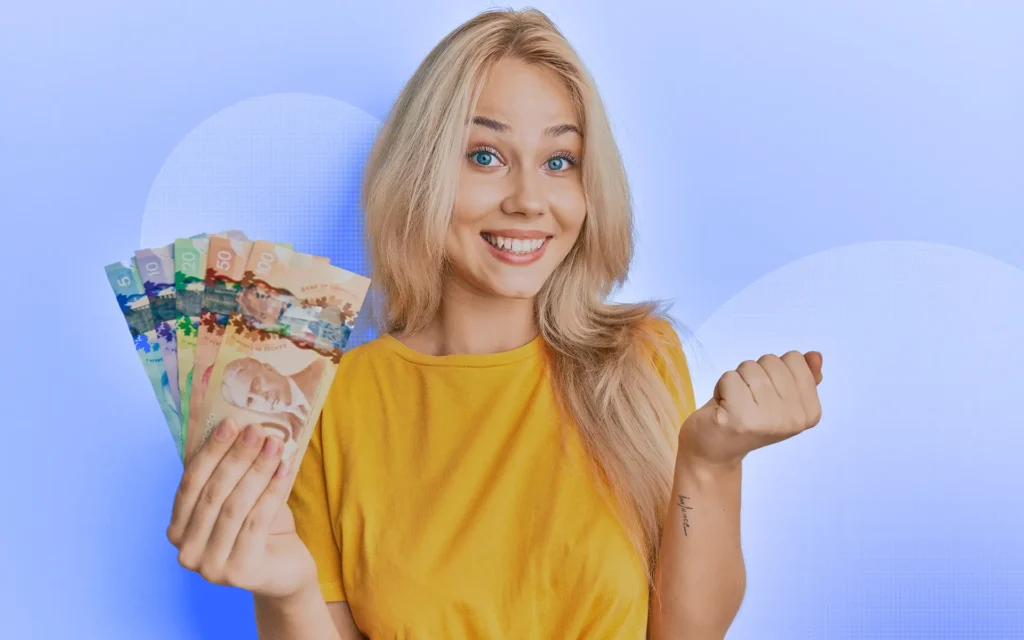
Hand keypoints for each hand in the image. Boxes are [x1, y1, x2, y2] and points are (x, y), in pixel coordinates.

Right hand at [166, 419, 317, 600]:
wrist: (284, 569)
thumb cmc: (258, 527)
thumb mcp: (238, 497)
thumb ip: (228, 472)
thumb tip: (238, 425)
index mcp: (178, 529)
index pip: (190, 483)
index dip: (210, 452)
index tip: (230, 423)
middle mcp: (187, 551)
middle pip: (212, 493)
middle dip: (236, 457)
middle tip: (256, 430)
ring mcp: (210, 567)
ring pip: (234, 507)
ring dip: (257, 470)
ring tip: (275, 444)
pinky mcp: (240, 573)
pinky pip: (256, 522)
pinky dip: (272, 491)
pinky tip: (285, 469)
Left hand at [680, 351, 823, 465]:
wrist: (716, 450)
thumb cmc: (747, 417)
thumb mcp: (780, 397)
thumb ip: (802, 376)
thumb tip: (815, 355)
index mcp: (810, 412)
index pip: (795, 359)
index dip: (774, 370)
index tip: (765, 394)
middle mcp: (794, 418)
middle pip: (771, 360)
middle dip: (754, 373)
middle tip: (747, 399)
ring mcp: (768, 419)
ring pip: (750, 367)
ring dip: (737, 380)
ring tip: (735, 403)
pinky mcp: (740, 417)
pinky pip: (729, 377)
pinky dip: (721, 386)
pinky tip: (723, 407)